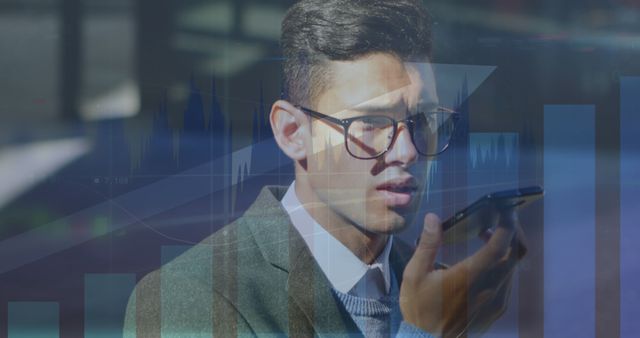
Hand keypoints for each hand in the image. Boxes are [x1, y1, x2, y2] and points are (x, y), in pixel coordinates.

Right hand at [399, 210, 525, 337]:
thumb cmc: (419, 308)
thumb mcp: (415, 273)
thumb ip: (427, 244)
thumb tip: (434, 218)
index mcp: (471, 274)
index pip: (501, 242)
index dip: (507, 221)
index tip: (502, 207)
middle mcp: (490, 287)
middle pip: (517, 252)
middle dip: (512, 230)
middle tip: (497, 218)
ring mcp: (497, 300)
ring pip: (513, 267)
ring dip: (506, 248)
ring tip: (485, 237)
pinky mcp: (497, 310)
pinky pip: (508, 281)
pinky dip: (502, 265)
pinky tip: (483, 263)